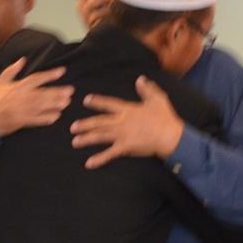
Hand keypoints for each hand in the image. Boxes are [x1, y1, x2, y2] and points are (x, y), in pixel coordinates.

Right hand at [0, 60, 71, 137]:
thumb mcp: (1, 81)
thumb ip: (12, 70)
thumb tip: (23, 59)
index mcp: (18, 86)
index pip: (37, 78)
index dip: (50, 75)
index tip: (62, 71)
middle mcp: (22, 97)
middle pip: (43, 93)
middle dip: (57, 92)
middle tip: (70, 91)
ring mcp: (23, 110)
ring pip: (42, 106)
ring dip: (55, 104)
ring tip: (67, 102)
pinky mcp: (23, 121)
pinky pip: (37, 120)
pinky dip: (47, 118)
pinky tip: (57, 116)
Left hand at [69, 77, 184, 167]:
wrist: (170, 135)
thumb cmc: (165, 117)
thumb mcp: (157, 99)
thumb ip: (147, 89)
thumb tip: (140, 79)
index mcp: (128, 110)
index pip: (109, 104)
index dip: (97, 102)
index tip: (86, 100)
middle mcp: (121, 121)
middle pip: (99, 122)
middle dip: (85, 124)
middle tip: (72, 127)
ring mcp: (122, 135)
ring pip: (100, 136)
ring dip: (86, 139)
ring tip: (75, 141)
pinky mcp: (126, 147)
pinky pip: (109, 154)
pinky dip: (99, 159)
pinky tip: (88, 163)